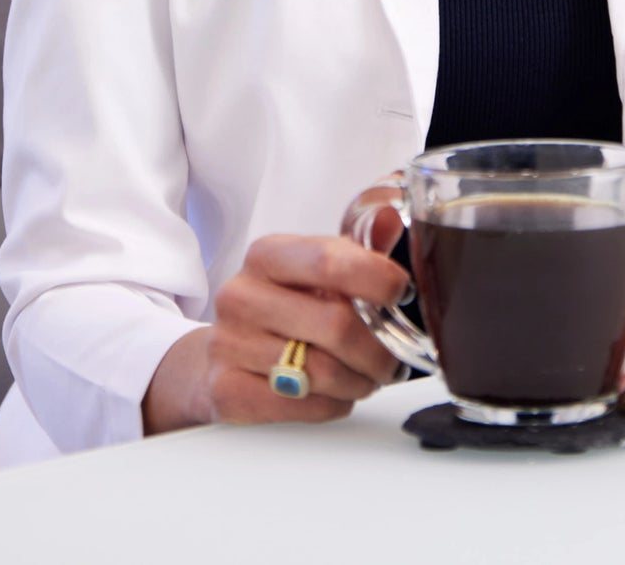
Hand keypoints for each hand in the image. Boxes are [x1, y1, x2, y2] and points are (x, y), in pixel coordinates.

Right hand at [142, 233, 408, 431]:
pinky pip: (301, 406)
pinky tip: (337, 394)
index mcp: (267, 255)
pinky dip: (333, 404)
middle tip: (393, 359)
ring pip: (322, 372)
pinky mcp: (226, 390)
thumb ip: (358, 245)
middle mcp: (241, 295)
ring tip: (368, 377)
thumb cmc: (281, 303)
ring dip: (360, 381)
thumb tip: (389, 219)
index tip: (401, 292)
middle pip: (334, 326)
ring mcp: (228, 344)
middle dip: (378, 350)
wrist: (223, 349)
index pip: (330, 261)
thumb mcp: (315, 266)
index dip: (377, 279)